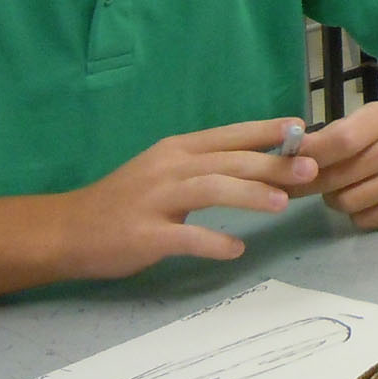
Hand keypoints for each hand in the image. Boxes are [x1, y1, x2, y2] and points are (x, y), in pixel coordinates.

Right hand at [61, 118, 317, 278]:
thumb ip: (206, 166)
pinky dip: (212, 242)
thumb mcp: (165, 171)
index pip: (229, 135)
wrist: (67, 229)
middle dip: (271, 164)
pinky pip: (184, 237)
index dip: (266, 131)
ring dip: (248, 195)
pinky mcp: (144, 234)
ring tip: (281, 203)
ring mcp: (154, 200)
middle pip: (227, 161)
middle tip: (309, 169)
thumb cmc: (125, 201)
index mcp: (177, 150)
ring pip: (209, 189)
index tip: (301, 129)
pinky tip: (236, 249)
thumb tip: (260, 165)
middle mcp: (168, 167)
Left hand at [299, 101, 377, 229]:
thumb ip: (329, 136)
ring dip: (333, 198)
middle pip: (339, 177)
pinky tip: (361, 196)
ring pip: (347, 203)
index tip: (286, 162)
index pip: (341, 141)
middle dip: (308, 183)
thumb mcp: (361, 118)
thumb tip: (288, 159)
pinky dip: (354, 212)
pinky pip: (364, 220)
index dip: (310, 155)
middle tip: (292, 185)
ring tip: (339, 186)